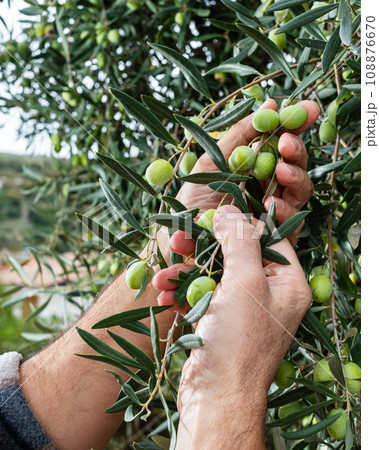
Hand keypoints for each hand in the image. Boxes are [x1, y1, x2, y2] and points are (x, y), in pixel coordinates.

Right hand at [154, 205, 311, 447]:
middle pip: (237, 252)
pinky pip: (202, 292)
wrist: (214, 396)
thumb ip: (240, 240)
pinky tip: (162, 291)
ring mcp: (243, 306)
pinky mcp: (220, 318)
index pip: (270, 237)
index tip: (218, 210)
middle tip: (179, 236)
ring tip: (161, 273)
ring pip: (214, 272)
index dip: (244, 221)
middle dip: (204, 246)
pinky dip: (182, 290)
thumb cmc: (238, 339)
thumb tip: (230, 210)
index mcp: (288, 282)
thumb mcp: (245, 281)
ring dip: (186, 270)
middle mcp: (269, 293)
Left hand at [173, 99, 318, 247]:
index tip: (309, 108)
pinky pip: (290, 222)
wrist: (180, 235)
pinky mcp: (274, 236)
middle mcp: (268, 186)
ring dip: (295, 177)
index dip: (298, 125)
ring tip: (282, 172)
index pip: (283, 142)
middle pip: (296, 165)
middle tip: (287, 143)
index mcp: (256, 166)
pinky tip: (270, 205)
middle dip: (297, 150)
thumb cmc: (193, 197)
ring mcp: (274, 210)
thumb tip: (270, 103)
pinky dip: (284, 210)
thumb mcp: (212, 160)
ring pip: (300, 190)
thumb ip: (239, 135)